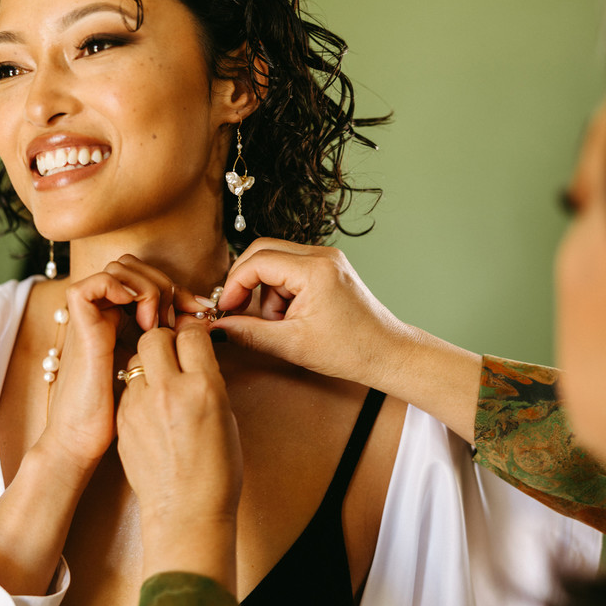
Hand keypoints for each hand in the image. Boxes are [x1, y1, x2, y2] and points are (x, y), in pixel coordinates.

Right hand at [43, 255, 209, 469]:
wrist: (85, 442)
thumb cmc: (124, 416)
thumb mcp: (158, 372)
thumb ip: (173, 347)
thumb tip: (202, 322)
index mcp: (125, 322)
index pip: (152, 280)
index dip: (180, 289)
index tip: (202, 310)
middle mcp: (107, 314)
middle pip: (136, 266)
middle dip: (165, 282)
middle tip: (181, 314)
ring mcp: (92, 318)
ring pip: (119, 267)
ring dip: (147, 286)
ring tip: (158, 321)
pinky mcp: (80, 327)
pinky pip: (93, 285)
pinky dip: (120, 288)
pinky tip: (143, 317)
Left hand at [116, 321, 241, 591]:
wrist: (185, 511)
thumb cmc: (216, 470)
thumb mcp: (225, 416)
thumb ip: (207, 381)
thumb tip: (195, 359)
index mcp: (203, 387)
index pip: (191, 333)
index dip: (194, 334)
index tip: (195, 342)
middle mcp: (168, 390)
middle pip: (155, 336)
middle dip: (165, 339)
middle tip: (173, 355)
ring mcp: (140, 405)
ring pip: (135, 359)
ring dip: (148, 363)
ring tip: (162, 384)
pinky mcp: (122, 419)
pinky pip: (127, 387)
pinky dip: (138, 389)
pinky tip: (151, 408)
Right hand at [212, 238, 481, 441]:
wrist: (388, 353)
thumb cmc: (350, 351)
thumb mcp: (292, 345)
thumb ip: (249, 333)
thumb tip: (217, 326)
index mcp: (314, 270)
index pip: (257, 261)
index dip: (234, 284)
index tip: (226, 310)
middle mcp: (321, 255)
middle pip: (263, 251)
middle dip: (246, 282)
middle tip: (238, 311)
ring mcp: (327, 258)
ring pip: (275, 260)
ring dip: (266, 291)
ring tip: (279, 324)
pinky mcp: (329, 267)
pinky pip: (291, 268)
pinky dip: (281, 291)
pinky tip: (292, 317)